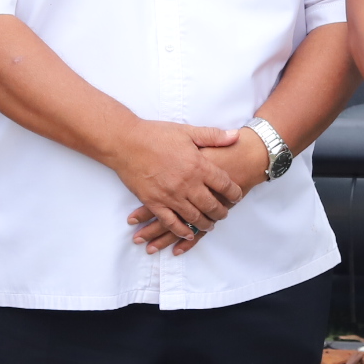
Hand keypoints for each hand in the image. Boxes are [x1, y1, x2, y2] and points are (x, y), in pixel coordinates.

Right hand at [130, 127, 258, 253]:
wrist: (126, 142)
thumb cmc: (156, 135)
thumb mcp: (187, 131)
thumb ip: (213, 136)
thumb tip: (235, 137)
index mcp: (197, 165)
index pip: (224, 184)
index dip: (234, 192)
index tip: (237, 196)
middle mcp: (187, 184)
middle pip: (211, 205)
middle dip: (221, 212)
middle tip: (224, 214)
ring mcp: (170, 195)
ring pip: (194, 217)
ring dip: (205, 223)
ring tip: (210, 225)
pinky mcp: (154, 203)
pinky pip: (171, 222)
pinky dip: (181, 230)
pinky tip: (188, 232)